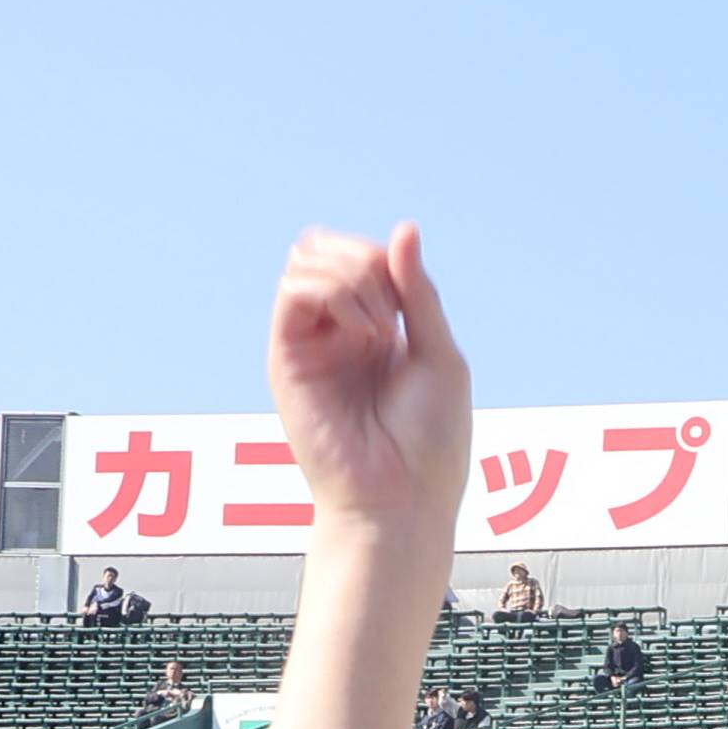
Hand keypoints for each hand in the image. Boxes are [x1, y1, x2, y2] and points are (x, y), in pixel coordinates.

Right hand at [263, 225, 470, 537]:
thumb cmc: (430, 442)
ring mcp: (310, 343)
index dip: (387, 261)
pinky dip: (334, 294)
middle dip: (365, 259)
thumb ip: (419, 294)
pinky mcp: (286, 357)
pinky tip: (363, 332)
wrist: (401, 499)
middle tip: (392, 312)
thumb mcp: (441, 356)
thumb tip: (404, 229)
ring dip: (353, 276)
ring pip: (306, 260)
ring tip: (381, 329)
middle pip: (326, 250)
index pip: (364, 260)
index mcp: (377, 332)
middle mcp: (338, 332)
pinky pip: (293, 293)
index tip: (410, 308)